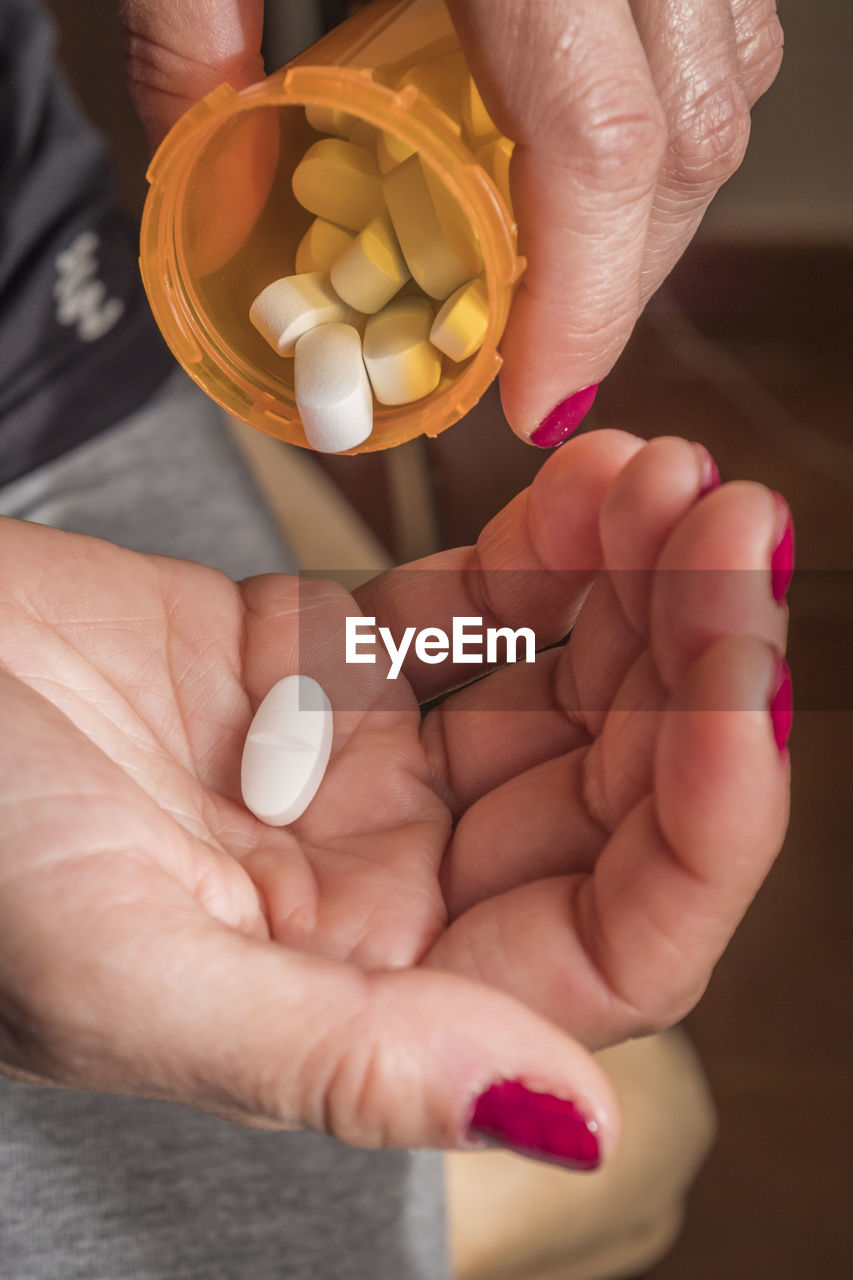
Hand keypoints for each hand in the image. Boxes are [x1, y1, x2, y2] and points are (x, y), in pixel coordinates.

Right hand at [0, 432, 789, 1164]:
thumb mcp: (129, 969)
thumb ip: (344, 1060)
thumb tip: (571, 1125)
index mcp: (371, 990)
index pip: (611, 940)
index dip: (704, 820)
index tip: (743, 680)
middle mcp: (396, 885)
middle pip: (608, 790)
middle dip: (692, 662)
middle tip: (730, 525)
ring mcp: (373, 763)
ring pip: (564, 686)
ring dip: (641, 588)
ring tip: (680, 482)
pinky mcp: (335, 656)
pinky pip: (478, 605)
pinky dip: (550, 545)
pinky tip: (603, 480)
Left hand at [120, 0, 781, 442]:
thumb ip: (184, 20)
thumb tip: (213, 178)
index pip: (600, 144)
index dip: (584, 301)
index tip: (540, 397)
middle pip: (685, 139)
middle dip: (620, 281)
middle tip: (543, 358)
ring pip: (727, 86)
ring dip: (653, 213)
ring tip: (566, 277)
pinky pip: (729, 19)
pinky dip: (673, 119)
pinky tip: (600, 155)